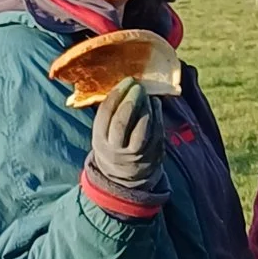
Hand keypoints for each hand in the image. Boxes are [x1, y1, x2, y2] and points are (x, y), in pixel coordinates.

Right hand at [89, 78, 160, 194]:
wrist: (125, 177)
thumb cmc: (113, 144)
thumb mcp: (103, 133)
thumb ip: (109, 113)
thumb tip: (122, 84)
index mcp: (100, 139)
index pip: (106, 114)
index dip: (117, 95)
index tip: (126, 81)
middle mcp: (116, 148)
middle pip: (122, 122)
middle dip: (131, 101)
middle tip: (137, 86)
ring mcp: (135, 153)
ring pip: (141, 128)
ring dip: (145, 107)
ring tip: (146, 94)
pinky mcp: (153, 153)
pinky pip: (156, 131)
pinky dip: (157, 114)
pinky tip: (155, 102)